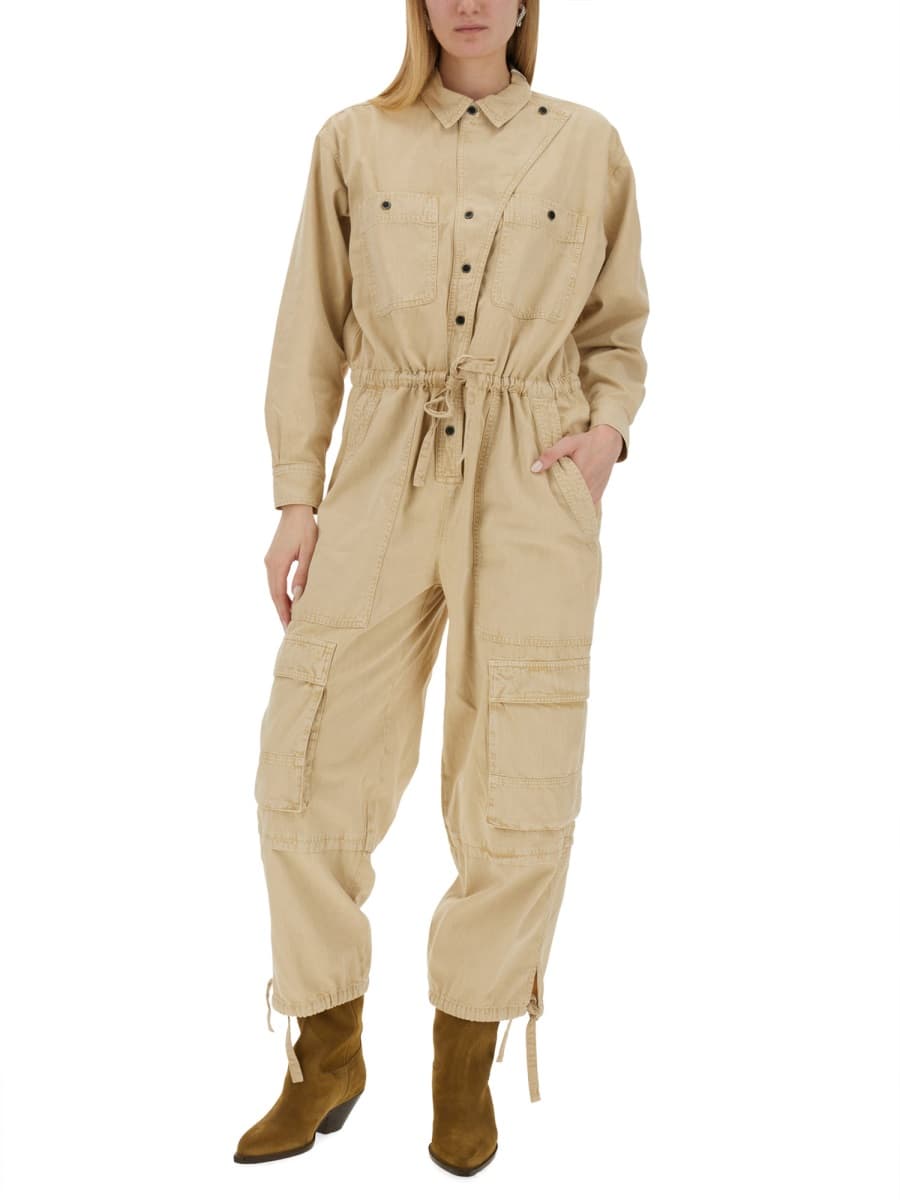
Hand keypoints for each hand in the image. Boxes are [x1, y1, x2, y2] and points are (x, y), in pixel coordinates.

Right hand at [264, 504, 318, 629]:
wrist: (296, 509)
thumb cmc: (305, 528)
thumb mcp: (309, 552)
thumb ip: (303, 574)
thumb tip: (298, 596)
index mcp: (277, 564)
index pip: (278, 595)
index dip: (283, 612)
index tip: (288, 627)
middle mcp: (269, 564)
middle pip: (274, 594)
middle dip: (281, 612)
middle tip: (289, 630)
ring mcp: (269, 561)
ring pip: (273, 588)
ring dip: (281, 603)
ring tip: (290, 619)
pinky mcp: (273, 557)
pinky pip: (275, 580)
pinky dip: (280, 593)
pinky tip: (288, 600)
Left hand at [530, 424, 623, 503]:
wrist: (609, 442)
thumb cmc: (587, 441)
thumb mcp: (568, 443)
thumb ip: (551, 455)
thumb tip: (534, 469)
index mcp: (578, 478)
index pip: (558, 494)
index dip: (549, 496)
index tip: (542, 495)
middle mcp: (587, 489)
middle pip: (567, 501)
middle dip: (557, 500)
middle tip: (547, 499)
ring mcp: (593, 494)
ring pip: (576, 505)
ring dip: (567, 502)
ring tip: (557, 498)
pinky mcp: (598, 496)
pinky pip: (584, 505)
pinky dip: (577, 503)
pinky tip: (569, 498)